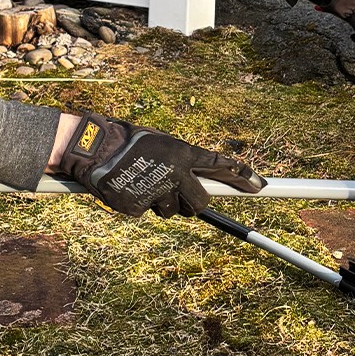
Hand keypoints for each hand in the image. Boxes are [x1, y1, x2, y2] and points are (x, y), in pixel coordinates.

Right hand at [53, 113, 263, 217]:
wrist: (93, 149)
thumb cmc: (127, 142)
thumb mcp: (161, 142)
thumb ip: (182, 159)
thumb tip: (204, 175)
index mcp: (183, 153)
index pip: (221, 165)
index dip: (243, 176)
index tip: (260, 186)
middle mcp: (176, 174)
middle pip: (201, 204)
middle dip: (194, 203)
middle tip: (179, 195)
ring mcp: (158, 192)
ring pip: (173, 212)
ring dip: (163, 204)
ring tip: (144, 185)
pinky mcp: (139, 207)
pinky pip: (147, 213)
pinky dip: (140, 205)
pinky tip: (129, 190)